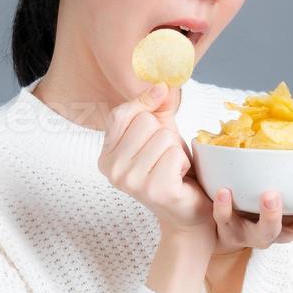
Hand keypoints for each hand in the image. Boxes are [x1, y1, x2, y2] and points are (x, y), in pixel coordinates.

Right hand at [99, 82, 214, 239]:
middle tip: (164, 156)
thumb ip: (153, 105)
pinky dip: (184, 162)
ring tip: (172, 167)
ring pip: (163, 137)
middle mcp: (112, 170)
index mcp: (106, 155)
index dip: (144, 105)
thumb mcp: (158, 131)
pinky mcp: (155, 190)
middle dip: (164, 135)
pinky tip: (178, 177)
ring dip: (176, 150)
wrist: (187, 208)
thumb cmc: (170, 168)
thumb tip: (160, 85)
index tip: (158, 110)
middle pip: (145, 122)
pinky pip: (175, 154)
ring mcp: (131, 182)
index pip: (121, 113)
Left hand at [210, 186, 292, 256]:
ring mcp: (257, 233)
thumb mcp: (283, 176)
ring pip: (269, 233)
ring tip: (270, 194)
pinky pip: (227, 222)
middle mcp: (286, 230)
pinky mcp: (230, 232)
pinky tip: (225, 190)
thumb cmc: (258, 190)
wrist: (221, 221)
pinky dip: (225, 208)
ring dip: (272, 215)